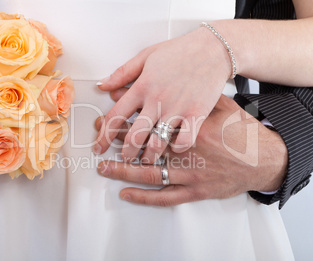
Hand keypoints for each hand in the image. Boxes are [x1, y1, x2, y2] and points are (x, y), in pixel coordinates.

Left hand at [94, 27, 231, 163]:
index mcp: (142, 87)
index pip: (115, 116)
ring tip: (146, 160)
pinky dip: (177, 148)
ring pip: (157, 142)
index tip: (99, 147)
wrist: (213, 48)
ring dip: (149, 156)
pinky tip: (174, 149)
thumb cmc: (180, 51)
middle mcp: (157, 100)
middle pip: (134, 136)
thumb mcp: (145, 56)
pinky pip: (184, 140)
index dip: (103, 136)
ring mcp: (177, 108)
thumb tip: (102, 85)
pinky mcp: (197, 114)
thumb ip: (122, 73)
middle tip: (125, 157)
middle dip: (126, 153)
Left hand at [95, 94, 287, 206]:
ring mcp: (189, 172)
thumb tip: (155, 86)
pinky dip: (144, 197)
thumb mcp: (218, 103)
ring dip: (122, 170)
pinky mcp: (195, 190)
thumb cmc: (240, 128)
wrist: (266, 157)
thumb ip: (187, 94)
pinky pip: (164, 196)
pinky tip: (126, 194)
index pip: (144, 120)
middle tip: (99, 140)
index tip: (105, 120)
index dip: (122, 121)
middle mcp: (183, 149)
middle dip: (117, 141)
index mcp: (186, 123)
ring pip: (147, 172)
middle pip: (141, 145)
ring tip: (103, 166)